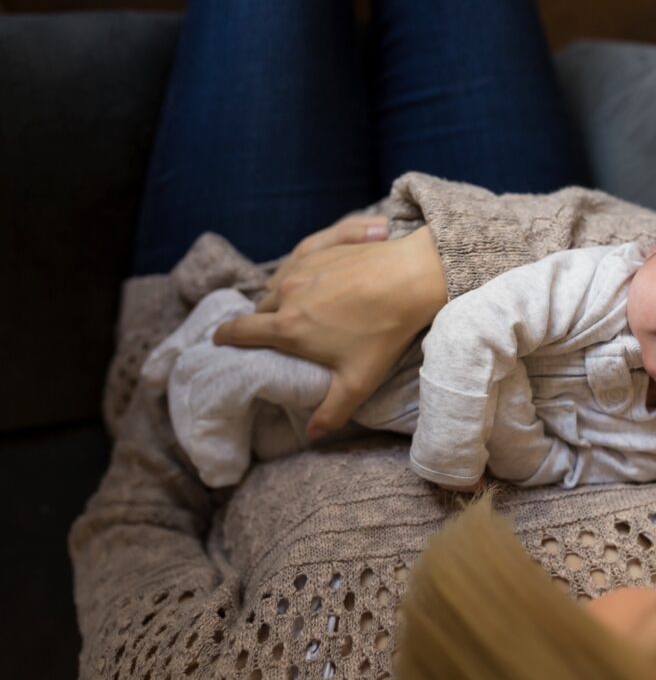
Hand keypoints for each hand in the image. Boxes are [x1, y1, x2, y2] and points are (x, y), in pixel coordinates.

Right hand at [213, 222, 446, 438]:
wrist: (412, 279)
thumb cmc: (384, 332)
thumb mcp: (358, 382)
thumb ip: (332, 412)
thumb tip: (312, 434)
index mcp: (287, 327)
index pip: (241, 331)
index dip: (226, 336)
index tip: (219, 339)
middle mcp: (287, 292)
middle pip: (261, 307)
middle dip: (262, 319)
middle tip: (275, 330)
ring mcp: (304, 265)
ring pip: (278, 280)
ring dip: (279, 292)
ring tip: (292, 301)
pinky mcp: (324, 246)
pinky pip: (300, 252)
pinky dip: (300, 260)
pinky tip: (311, 263)